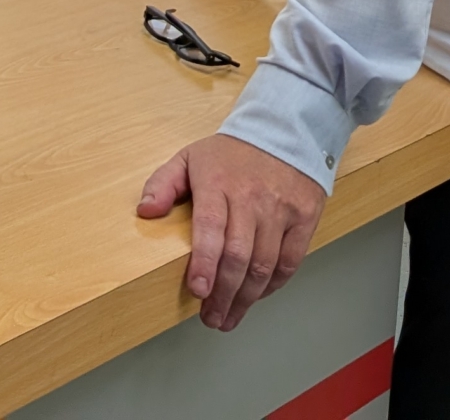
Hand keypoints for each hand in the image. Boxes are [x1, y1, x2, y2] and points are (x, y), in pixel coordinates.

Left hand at [140, 134, 324, 330]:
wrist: (284, 131)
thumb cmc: (230, 153)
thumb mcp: (188, 158)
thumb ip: (162, 184)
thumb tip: (146, 212)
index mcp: (218, 183)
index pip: (211, 228)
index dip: (204, 264)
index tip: (197, 291)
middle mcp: (252, 198)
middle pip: (239, 255)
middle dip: (223, 294)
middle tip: (211, 318)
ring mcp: (281, 209)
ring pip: (265, 264)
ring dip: (246, 298)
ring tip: (229, 317)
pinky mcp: (304, 217)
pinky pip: (290, 260)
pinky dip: (273, 285)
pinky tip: (256, 296)